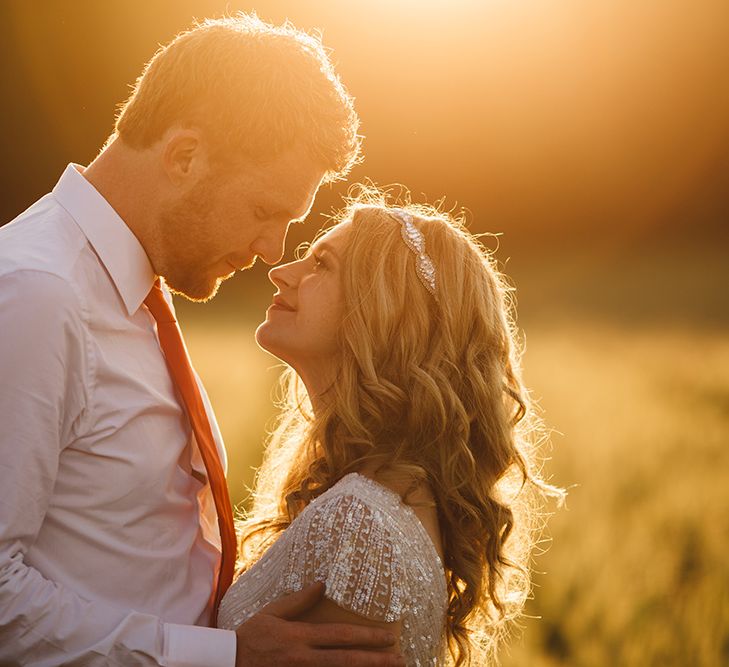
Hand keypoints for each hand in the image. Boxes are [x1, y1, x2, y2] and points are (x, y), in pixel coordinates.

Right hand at [234, 583, 404, 666]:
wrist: (229, 663)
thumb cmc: (251, 635)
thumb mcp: (272, 612)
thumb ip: (299, 600)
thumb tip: (322, 583)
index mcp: (300, 637)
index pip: (341, 637)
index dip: (367, 637)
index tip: (390, 636)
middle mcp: (305, 659)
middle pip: (347, 661)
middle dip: (377, 660)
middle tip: (401, 658)